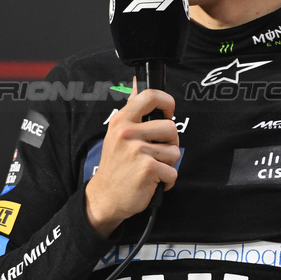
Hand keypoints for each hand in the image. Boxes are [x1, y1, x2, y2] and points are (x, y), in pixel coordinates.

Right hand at [84, 83, 179, 236]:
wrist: (104, 197)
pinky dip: (167, 180)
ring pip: (175, 151)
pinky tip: (153, 181)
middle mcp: (128, 133)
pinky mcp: (147, 169)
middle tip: (155, 154)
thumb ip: (132, 110)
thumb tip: (137, 82)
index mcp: (122, 121)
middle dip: (170, 143)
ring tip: (151, 168)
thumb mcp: (117, 133)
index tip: (168, 113)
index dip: (167, 101)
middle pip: (171, 127)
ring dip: (168, 164)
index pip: (149, 96)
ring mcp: (137, 150)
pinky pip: (173, 172)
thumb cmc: (116, 166)